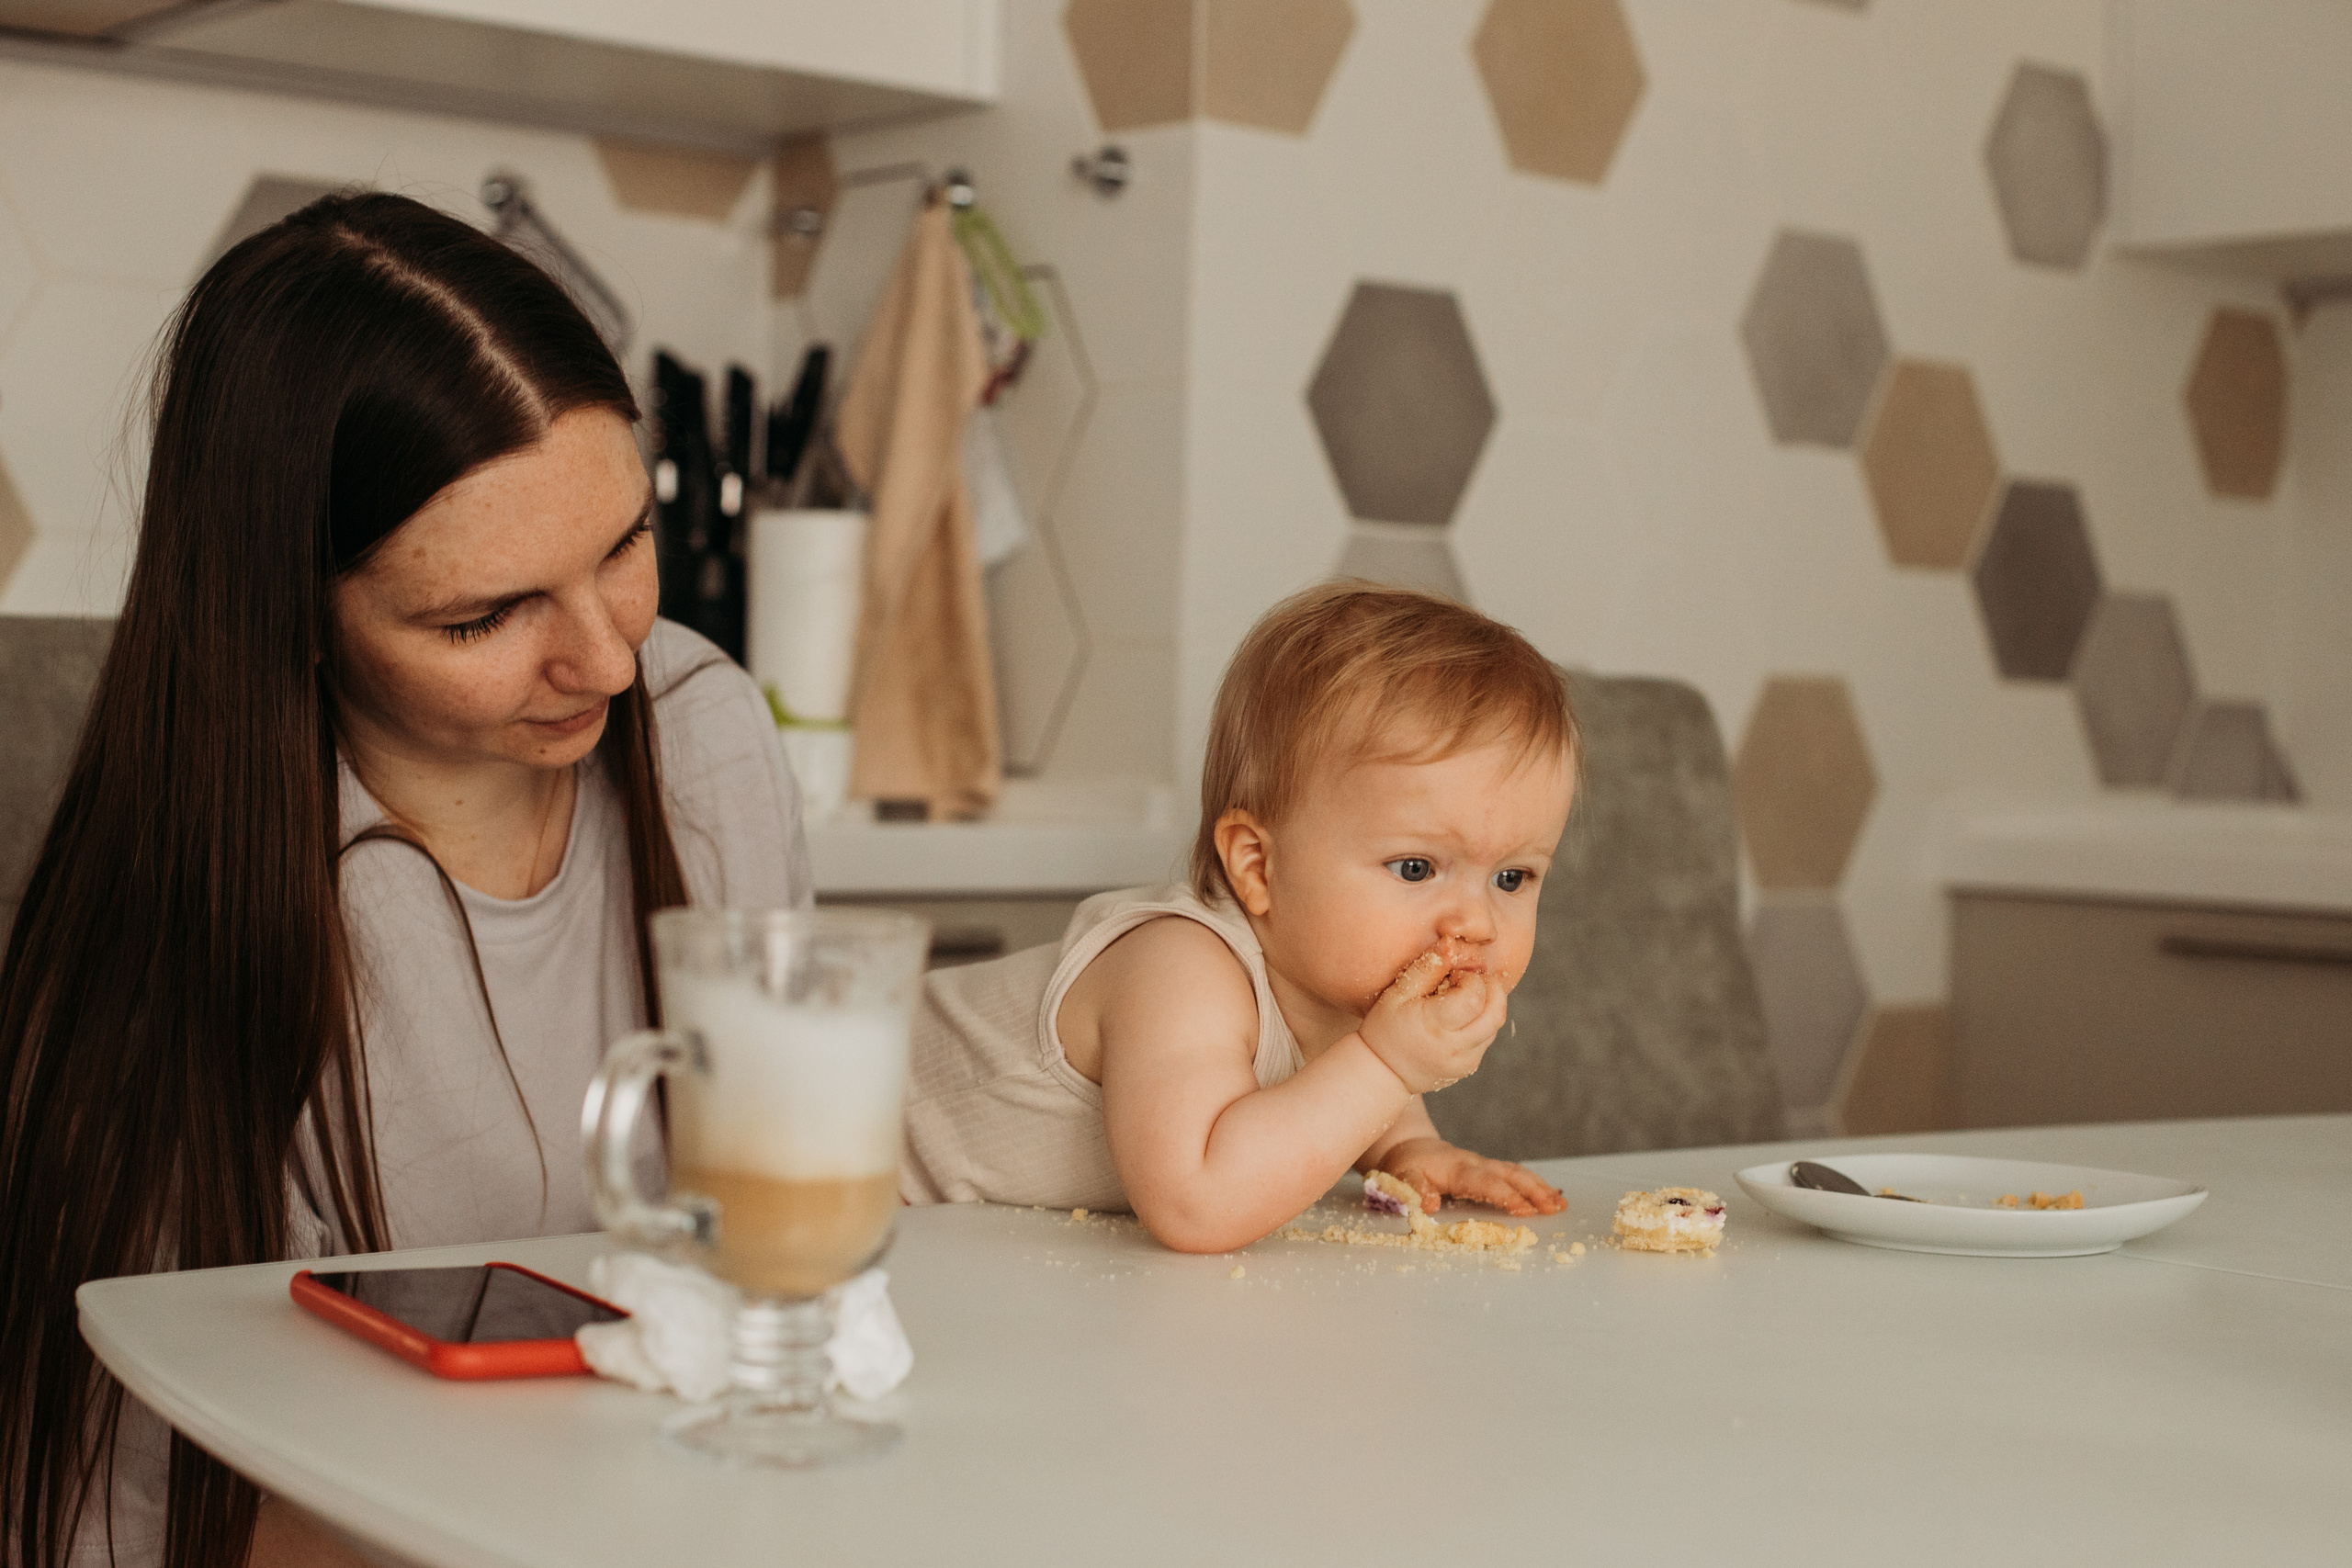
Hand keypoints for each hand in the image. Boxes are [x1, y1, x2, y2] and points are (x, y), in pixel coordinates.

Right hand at [1356, 942, 1506, 1094]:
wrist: (1383, 1072)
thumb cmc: (1385, 1028)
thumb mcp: (1397, 993)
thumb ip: (1426, 968)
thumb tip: (1450, 944)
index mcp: (1435, 1026)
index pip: (1474, 997)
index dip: (1471, 979)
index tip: (1455, 975)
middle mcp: (1455, 1047)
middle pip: (1496, 1014)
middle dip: (1492, 989)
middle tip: (1473, 980)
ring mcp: (1465, 1061)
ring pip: (1496, 1026)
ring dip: (1489, 1004)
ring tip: (1464, 997)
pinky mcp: (1469, 1067)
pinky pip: (1488, 1038)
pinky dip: (1482, 1021)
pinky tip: (1461, 1016)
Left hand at [1376, 1137, 1566, 1217]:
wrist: (1411, 1149)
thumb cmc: (1406, 1167)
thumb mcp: (1400, 1178)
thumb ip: (1412, 1190)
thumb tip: (1427, 1204)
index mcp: (1456, 1169)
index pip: (1485, 1182)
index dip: (1505, 1195)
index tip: (1524, 1210)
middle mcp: (1475, 1164)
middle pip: (1509, 1173)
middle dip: (1533, 1190)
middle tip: (1553, 1208)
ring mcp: (1485, 1165)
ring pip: (1517, 1172)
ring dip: (1540, 1187)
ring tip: (1560, 1205)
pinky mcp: (1490, 1169)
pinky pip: (1515, 1174)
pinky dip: (1535, 1185)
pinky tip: (1552, 1198)